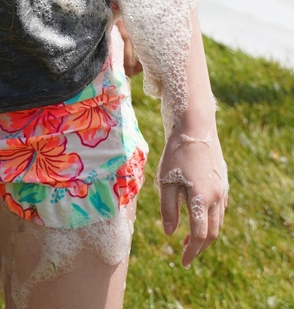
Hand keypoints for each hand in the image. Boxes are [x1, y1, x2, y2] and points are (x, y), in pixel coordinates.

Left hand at [157, 126, 227, 265]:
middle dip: (199, 246)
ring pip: (218, 222)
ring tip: (188, 240)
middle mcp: (216, 197)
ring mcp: (222, 191)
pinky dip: (210, 220)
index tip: (182, 261)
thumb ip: (168, 208)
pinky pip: (220, 210)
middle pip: (212, 232)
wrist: (195, 128)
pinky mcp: (223, 184)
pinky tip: (198, 219)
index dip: (191, 250)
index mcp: (201, 198)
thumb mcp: (166, 180)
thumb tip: (170, 233)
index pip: (200, 234)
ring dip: (205, 235)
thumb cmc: (175, 153)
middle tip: (186, 254)